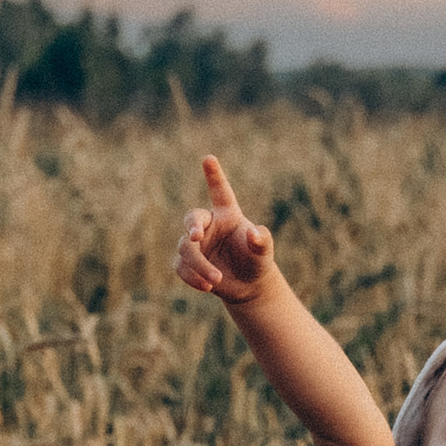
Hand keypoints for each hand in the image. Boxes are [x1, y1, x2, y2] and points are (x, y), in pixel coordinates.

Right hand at [174, 153, 277, 305]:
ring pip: (185, 249)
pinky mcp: (187, 263)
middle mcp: (209, 225)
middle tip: (194, 236)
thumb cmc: (257, 261)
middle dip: (191, 225)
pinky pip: (181, 267)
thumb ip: (262, 240)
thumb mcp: (264, 252)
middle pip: (192, 218)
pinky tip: (207, 287)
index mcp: (227, 215)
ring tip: (216, 280)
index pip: (220, 192)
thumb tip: (254, 233)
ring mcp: (196, 244)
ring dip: (199, 265)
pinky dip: (192, 277)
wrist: (248, 285)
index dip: (214, 176)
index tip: (209, 158)